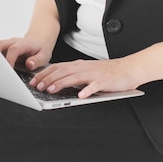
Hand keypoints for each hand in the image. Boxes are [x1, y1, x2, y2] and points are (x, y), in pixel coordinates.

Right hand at [0, 37, 52, 69]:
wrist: (38, 41)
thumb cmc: (41, 49)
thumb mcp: (44, 56)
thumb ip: (37, 60)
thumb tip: (29, 64)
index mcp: (23, 44)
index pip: (13, 50)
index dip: (9, 60)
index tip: (7, 71)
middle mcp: (12, 42)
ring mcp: (6, 43)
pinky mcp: (1, 47)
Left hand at [29, 58, 143, 98]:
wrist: (129, 69)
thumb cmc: (106, 72)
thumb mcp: (86, 72)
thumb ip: (72, 76)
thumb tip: (54, 83)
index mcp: (78, 65)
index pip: (57, 67)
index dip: (44, 73)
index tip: (33, 80)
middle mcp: (84, 67)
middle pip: (63, 71)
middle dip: (48, 78)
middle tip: (37, 86)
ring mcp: (95, 74)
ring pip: (75, 77)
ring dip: (61, 83)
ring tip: (51, 90)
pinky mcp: (105, 81)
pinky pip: (95, 86)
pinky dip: (88, 90)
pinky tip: (81, 96)